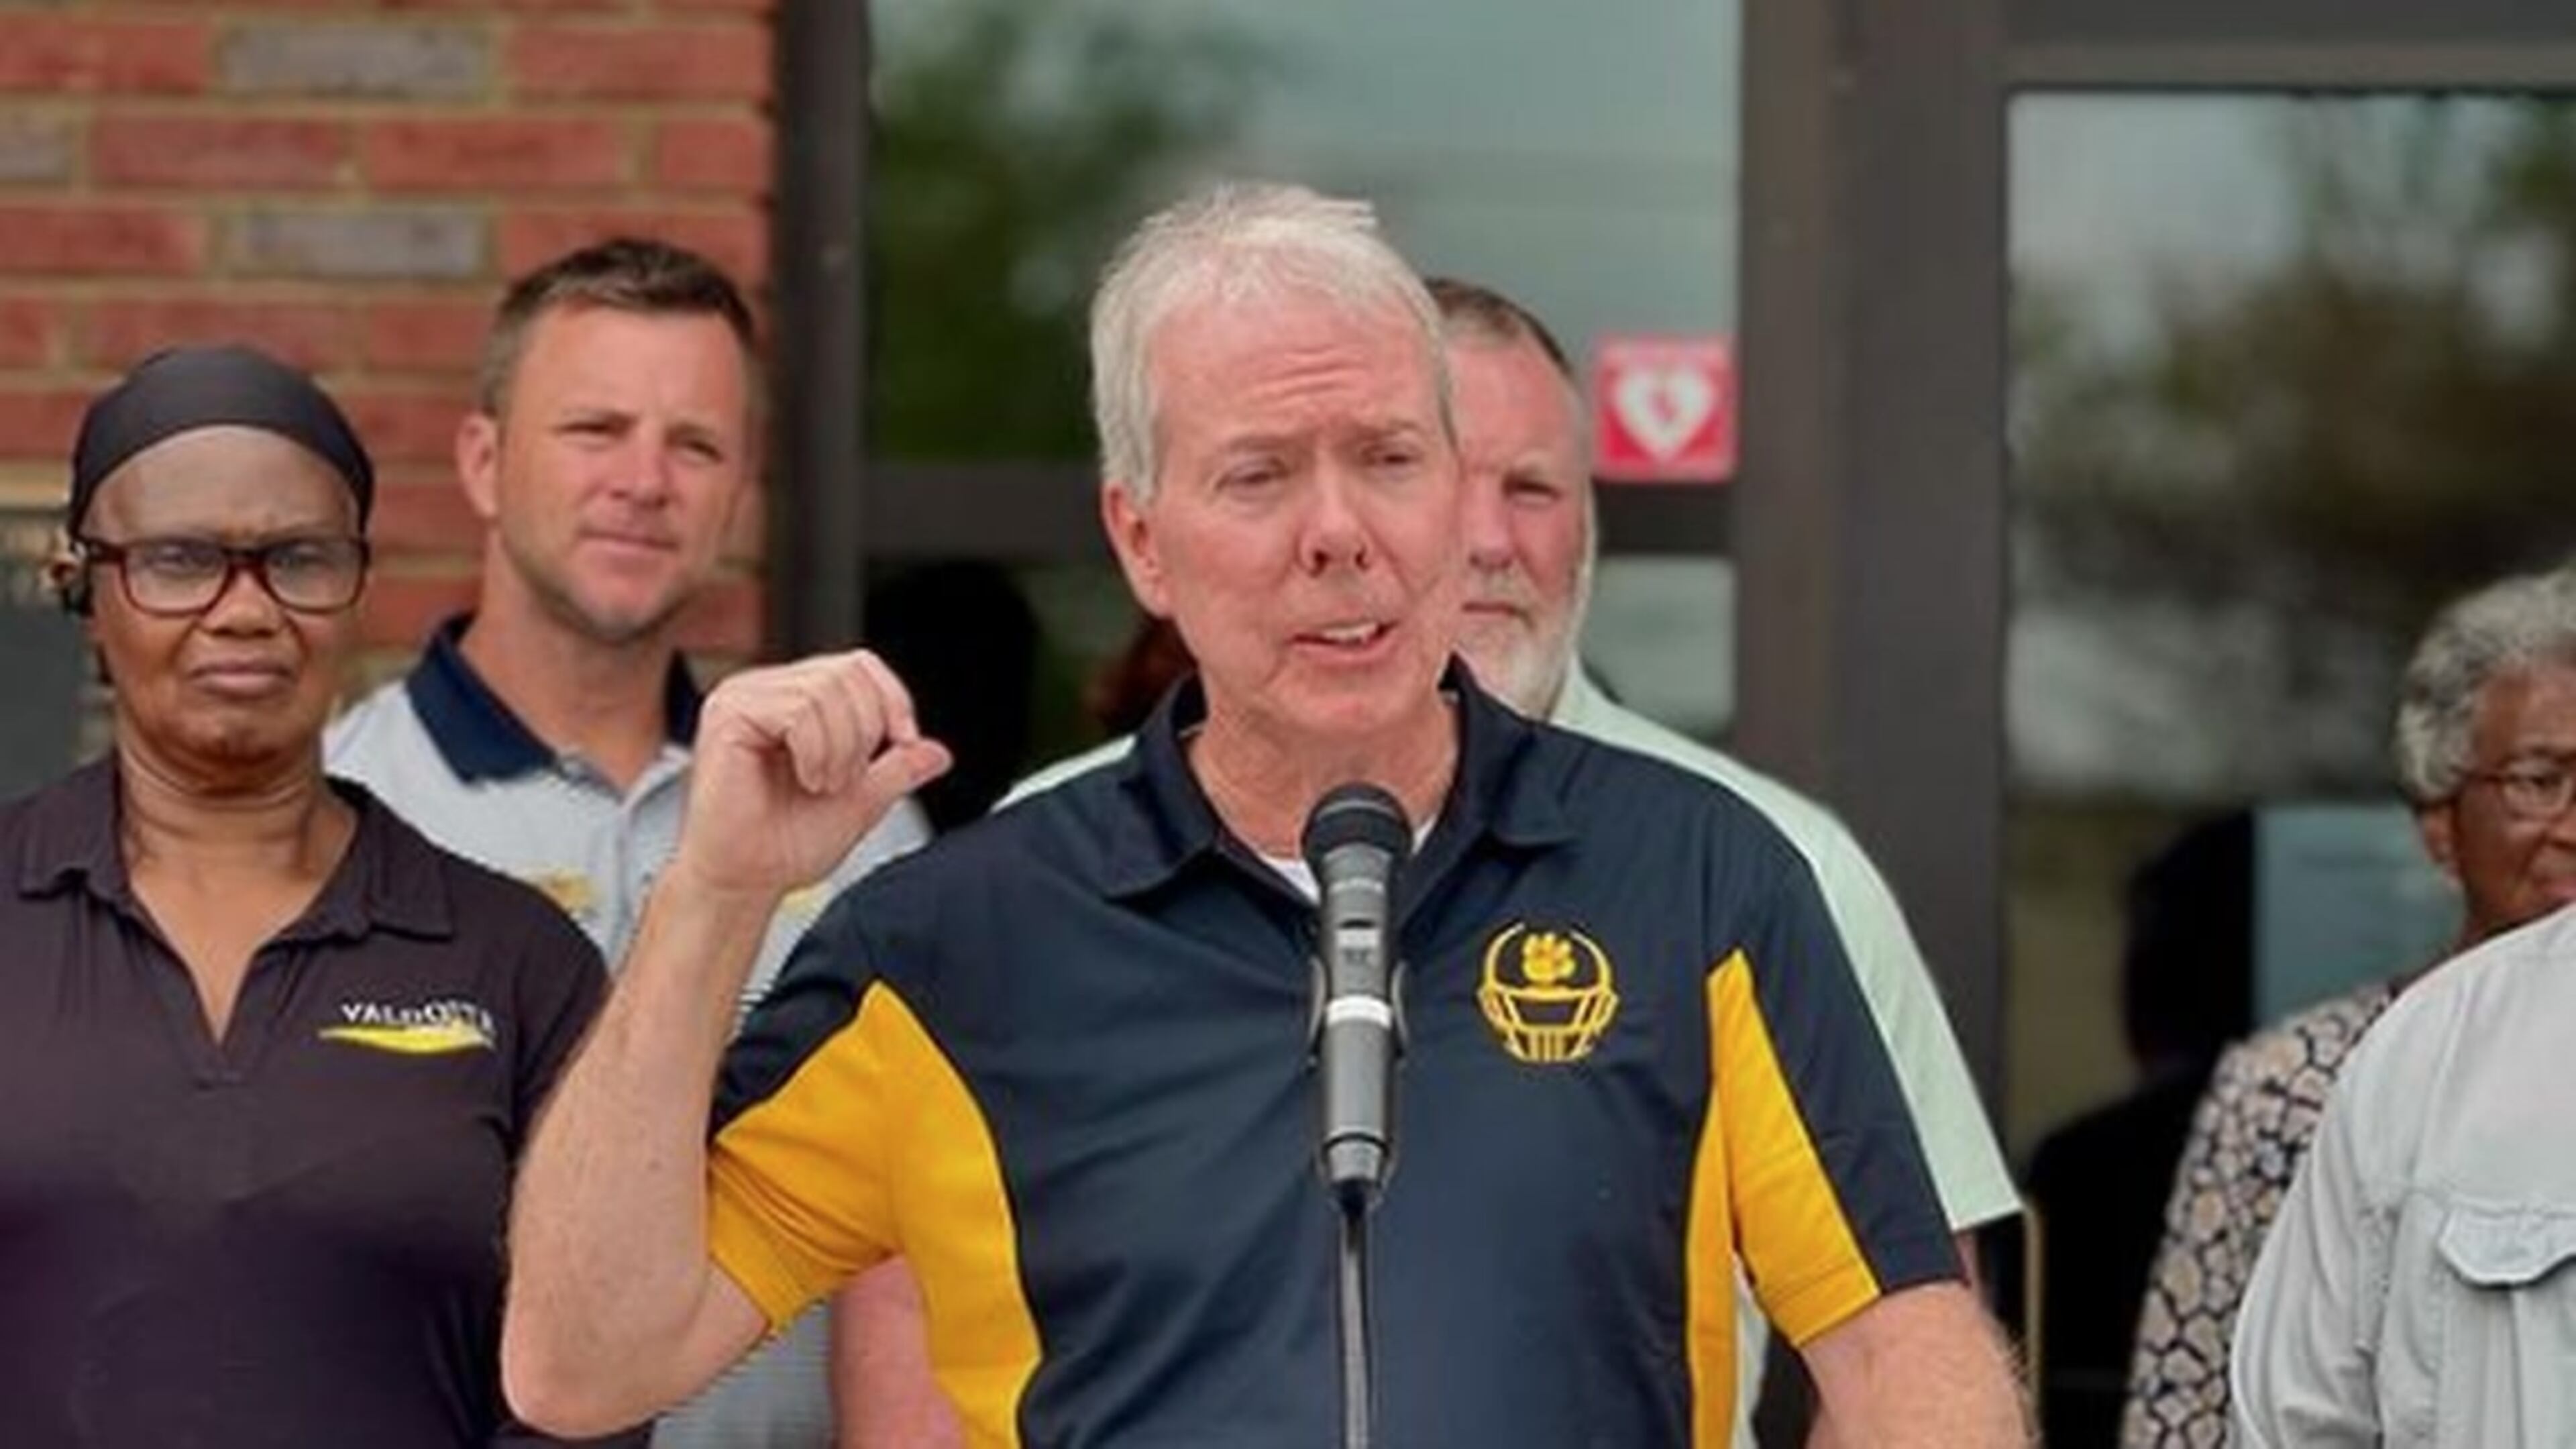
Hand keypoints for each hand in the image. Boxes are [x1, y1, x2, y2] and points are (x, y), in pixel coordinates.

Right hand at [668, 650, 950, 901]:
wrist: (744, 882)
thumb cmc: (784, 847)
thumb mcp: (861, 801)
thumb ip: (897, 770)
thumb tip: (936, 752)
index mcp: (792, 700)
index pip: (858, 665)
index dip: (892, 698)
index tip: (905, 742)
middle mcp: (765, 691)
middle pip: (848, 671)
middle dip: (866, 731)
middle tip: (845, 779)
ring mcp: (742, 698)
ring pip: (826, 689)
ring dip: (841, 747)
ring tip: (822, 784)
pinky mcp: (728, 715)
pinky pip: (798, 710)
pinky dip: (817, 751)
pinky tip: (806, 780)